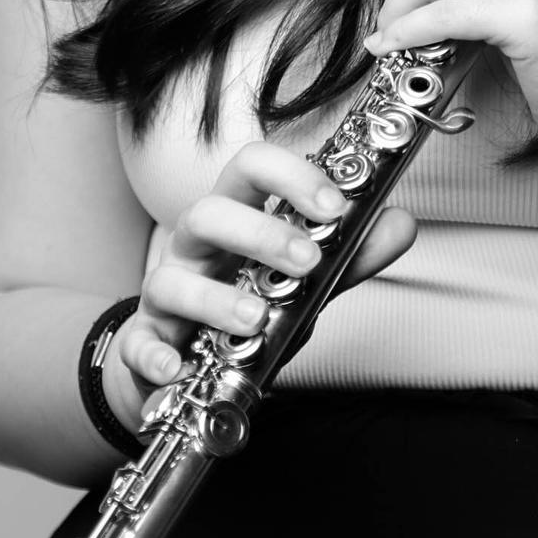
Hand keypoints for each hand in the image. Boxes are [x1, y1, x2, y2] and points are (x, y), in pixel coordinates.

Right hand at [103, 140, 415, 431]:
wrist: (194, 370)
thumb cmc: (251, 308)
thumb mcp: (307, 283)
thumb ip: (351, 256)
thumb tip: (399, 223)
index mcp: (237, 216)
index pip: (252, 167)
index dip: (292, 176)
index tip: (335, 204)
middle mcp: (196, 247)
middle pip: (208, 212)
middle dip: (259, 233)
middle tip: (308, 261)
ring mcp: (166, 292)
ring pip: (171, 277)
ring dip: (214, 298)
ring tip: (256, 319)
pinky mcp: (145, 341)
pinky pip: (137, 343)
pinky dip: (155, 354)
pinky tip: (178, 366)